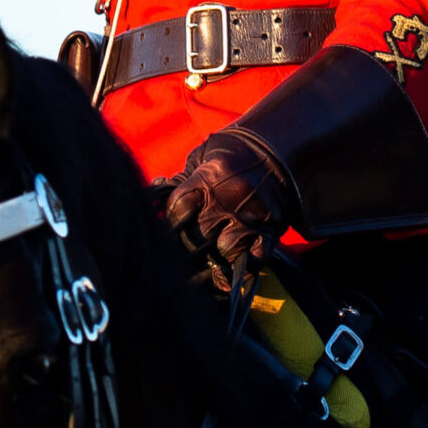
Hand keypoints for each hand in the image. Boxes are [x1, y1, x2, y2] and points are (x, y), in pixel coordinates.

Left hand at [163, 127, 295, 281]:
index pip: (178, 208)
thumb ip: (180, 180)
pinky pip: (257, 257)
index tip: (168, 230)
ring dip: (217, 258)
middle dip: (189, 246)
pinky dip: (244, 268)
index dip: (169, 223)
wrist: (274, 153)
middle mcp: (231, 197)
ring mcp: (253, 215)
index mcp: (209, 178)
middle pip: (199, 233)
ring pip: (228, 248)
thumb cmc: (230, 162)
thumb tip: (152, 190)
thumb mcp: (202, 161)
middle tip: (184, 254)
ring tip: (209, 264)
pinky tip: (231, 274)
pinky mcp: (271, 229)